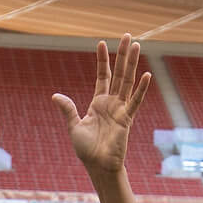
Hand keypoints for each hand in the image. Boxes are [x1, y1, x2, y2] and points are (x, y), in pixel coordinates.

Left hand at [52, 37, 150, 175]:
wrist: (98, 166)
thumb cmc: (87, 150)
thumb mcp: (74, 126)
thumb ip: (67, 109)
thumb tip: (55, 95)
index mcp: (98, 103)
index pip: (102, 76)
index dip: (102, 60)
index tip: (102, 43)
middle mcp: (111, 103)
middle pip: (119, 73)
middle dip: (123, 54)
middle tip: (128, 36)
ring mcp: (120, 109)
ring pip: (128, 81)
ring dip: (132, 63)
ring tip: (137, 45)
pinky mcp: (127, 119)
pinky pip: (135, 101)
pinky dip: (142, 89)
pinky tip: (147, 74)